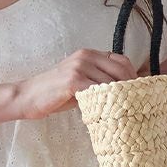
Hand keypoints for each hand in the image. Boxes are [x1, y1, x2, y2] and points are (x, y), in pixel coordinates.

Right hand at [18, 48, 137, 118]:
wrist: (28, 97)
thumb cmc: (55, 94)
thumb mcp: (81, 82)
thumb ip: (99, 81)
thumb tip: (126, 92)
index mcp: (89, 54)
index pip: (122, 60)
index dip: (133, 76)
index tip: (138, 93)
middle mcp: (86, 56)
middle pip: (121, 69)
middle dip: (132, 88)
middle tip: (136, 105)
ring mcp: (79, 67)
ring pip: (112, 82)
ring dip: (120, 98)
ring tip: (125, 111)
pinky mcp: (73, 80)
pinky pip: (98, 90)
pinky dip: (106, 102)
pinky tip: (109, 113)